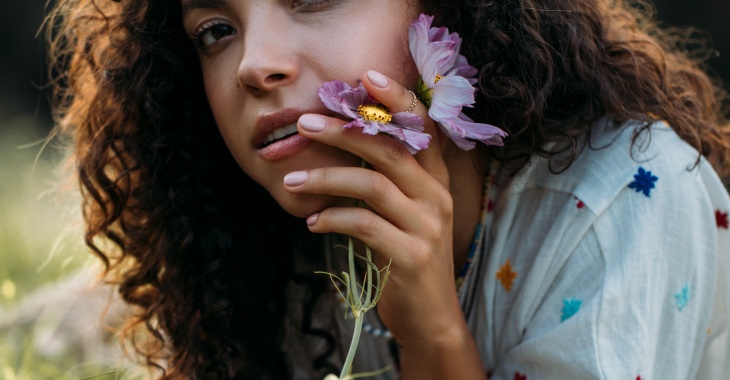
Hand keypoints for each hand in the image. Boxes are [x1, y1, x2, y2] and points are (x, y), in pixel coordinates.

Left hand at [284, 70, 484, 377]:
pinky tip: (311, 223)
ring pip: (372, 184)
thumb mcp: (403, 215)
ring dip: (325, 178)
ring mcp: (427, 226)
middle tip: (304, 125)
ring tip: (291, 181)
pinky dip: (332, 218)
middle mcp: (436, 197)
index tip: (366, 76)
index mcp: (436, 182)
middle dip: (343, 131)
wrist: (430, 319)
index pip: (423, 129)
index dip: (397, 99)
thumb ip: (384, 182)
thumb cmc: (406, 259)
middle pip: (390, 149)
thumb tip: (338, 150)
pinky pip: (364, 225)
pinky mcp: (410, 255)